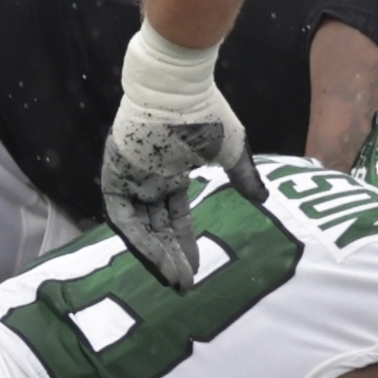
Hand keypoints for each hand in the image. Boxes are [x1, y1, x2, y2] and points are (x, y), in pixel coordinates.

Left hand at [100, 98, 248, 289]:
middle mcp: (149, 182)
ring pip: (140, 228)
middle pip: (157, 228)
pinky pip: (122, 217)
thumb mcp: (231, 150)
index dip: (186, 242)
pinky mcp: (114, 179)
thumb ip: (243, 176)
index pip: (175, 217)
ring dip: (156, 255)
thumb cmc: (206, 114)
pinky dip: (138, 239)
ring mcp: (130, 181)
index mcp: (172, 174)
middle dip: (172, 258)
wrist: (177, 91)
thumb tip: (263, 198)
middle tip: (186, 286)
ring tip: (175, 279)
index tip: (198, 267)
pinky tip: (157, 258)